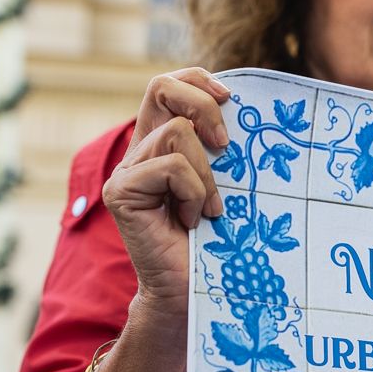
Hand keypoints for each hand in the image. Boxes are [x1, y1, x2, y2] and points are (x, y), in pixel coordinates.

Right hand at [102, 68, 232, 312]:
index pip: (167, 85)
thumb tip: (251, 112)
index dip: (196, 79)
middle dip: (203, 106)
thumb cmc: (219, 242)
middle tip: (226, 145)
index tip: (230, 99)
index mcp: (161, 144)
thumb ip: (224, 150)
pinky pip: (172, 167)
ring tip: (209, 210)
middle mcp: (138, 153)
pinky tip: (191, 221)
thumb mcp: (228, 183)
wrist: (192, 292)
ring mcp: (126, 172)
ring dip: (207, 174)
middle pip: (161, 88)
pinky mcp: (121, 192)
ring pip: (177, 134)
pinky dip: (194, 193)